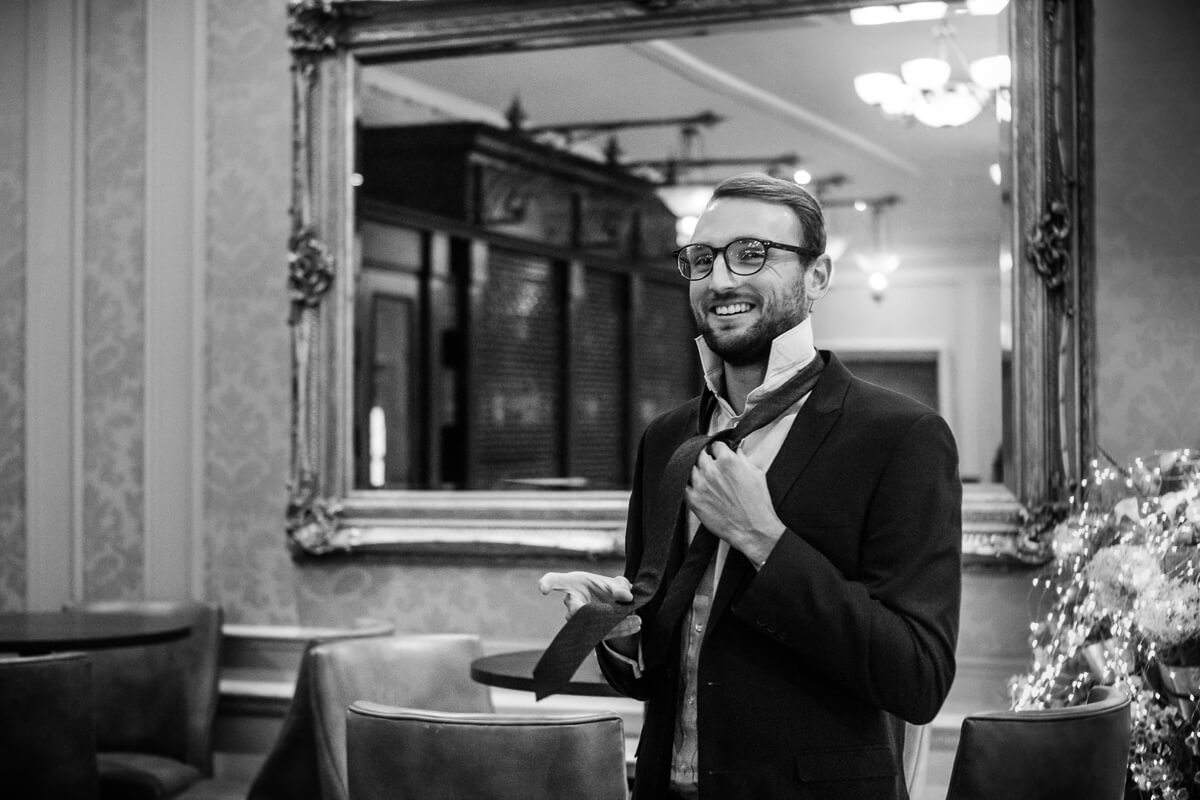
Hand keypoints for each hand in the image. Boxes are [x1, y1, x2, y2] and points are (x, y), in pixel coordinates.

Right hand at [537, 571, 641, 638]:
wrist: (609, 601)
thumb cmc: (603, 588)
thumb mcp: (611, 582)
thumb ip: (619, 586)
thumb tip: (627, 596)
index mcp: (572, 585)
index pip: (555, 581)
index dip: (547, 583)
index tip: (543, 588)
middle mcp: (572, 604)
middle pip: (574, 612)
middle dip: (591, 614)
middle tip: (611, 612)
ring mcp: (580, 620)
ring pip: (592, 625)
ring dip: (615, 625)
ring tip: (636, 620)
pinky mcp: (591, 632)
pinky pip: (604, 634)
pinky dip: (622, 630)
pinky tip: (636, 626)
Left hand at [686, 440, 785, 567]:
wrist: (753, 528)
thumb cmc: (757, 504)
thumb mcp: (756, 473)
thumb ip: (742, 458)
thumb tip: (735, 450)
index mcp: (728, 461)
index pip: (716, 445)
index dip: (717, 448)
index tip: (716, 452)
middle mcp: (711, 471)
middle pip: (700, 454)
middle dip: (706, 457)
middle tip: (710, 463)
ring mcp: (700, 485)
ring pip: (690, 467)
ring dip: (696, 470)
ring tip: (704, 477)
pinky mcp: (693, 500)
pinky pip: (684, 485)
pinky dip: (688, 484)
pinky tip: (696, 487)